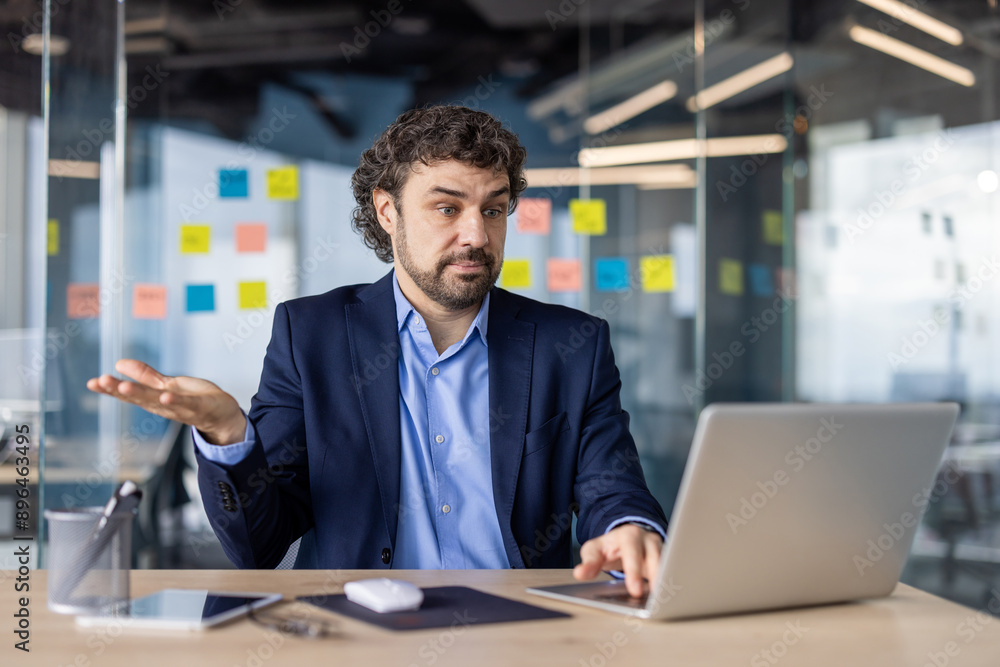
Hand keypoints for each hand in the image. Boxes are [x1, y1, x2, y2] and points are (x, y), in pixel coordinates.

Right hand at [86, 359, 245, 444]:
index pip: (130, 394)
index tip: (92, 382)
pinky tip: (165, 395)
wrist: (224, 416)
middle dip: (120, 390)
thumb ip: (146, 377)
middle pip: (140, 398)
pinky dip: (176, 401)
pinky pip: (187, 404)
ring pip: (159, 402)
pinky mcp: (200, 407)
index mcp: (155, 399)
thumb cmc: (196, 400)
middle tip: (101, 381)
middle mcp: (164, 406)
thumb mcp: (167, 385)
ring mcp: (182, 408)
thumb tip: (119, 363)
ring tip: (124, 387)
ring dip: (142, 395)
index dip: (111, 389)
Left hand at [573, 523, 662, 597]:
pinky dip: (669, 584)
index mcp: (629, 535)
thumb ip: (589, 562)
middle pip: (656, 558)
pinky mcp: (667, 559)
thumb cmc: (609, 546)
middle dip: (656, 578)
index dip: (634, 571)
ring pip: (668, 565)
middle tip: (654, 599)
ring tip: (663, 601)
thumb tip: (580, 573)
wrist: (625, 538)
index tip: (635, 591)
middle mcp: (647, 540)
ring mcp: (660, 549)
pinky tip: (666, 598)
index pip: (633, 552)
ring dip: (666, 582)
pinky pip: (671, 571)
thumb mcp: (594, 550)